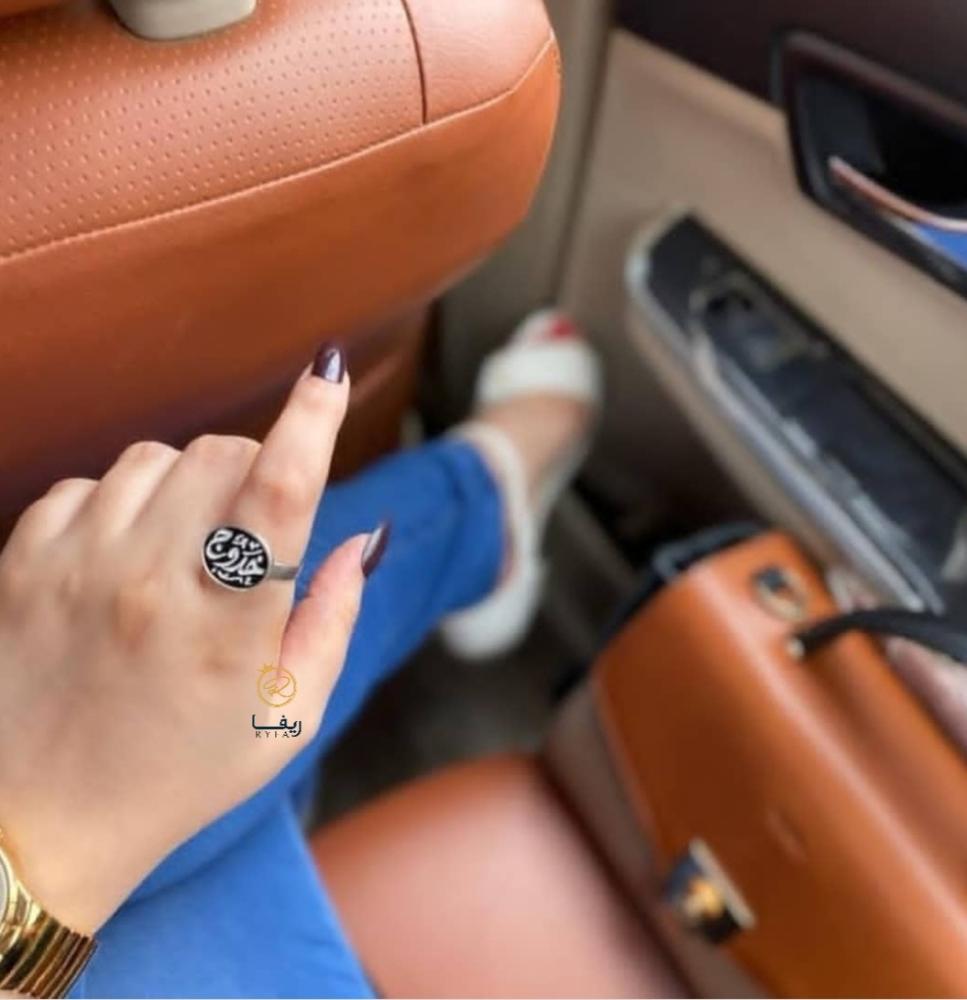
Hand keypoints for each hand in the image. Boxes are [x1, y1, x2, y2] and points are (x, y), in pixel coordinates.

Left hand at [0, 345, 379, 933]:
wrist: (35, 824)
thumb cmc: (180, 773)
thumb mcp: (287, 718)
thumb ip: (335, 618)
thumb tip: (364, 538)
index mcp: (228, 627)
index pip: (279, 492)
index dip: (313, 420)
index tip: (332, 372)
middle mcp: (150, 582)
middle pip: (224, 455)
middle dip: (256, 471)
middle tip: (251, 531)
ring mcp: (78, 566)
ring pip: (158, 457)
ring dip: (189, 484)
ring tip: (184, 550)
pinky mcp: (23, 560)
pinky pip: (91, 482)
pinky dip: (123, 503)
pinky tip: (126, 558)